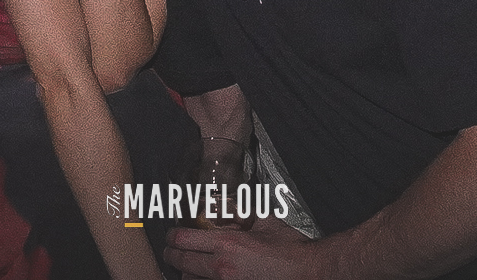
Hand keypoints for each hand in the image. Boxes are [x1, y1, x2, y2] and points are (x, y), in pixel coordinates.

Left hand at [166, 218, 319, 279]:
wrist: (306, 272)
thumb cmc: (289, 249)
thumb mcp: (265, 221)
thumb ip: (246, 212)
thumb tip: (235, 203)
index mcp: (227, 244)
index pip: (184, 240)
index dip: (171, 237)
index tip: (170, 236)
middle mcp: (221, 267)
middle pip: (181, 262)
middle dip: (172, 255)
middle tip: (170, 251)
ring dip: (185, 274)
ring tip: (186, 268)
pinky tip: (202, 277)